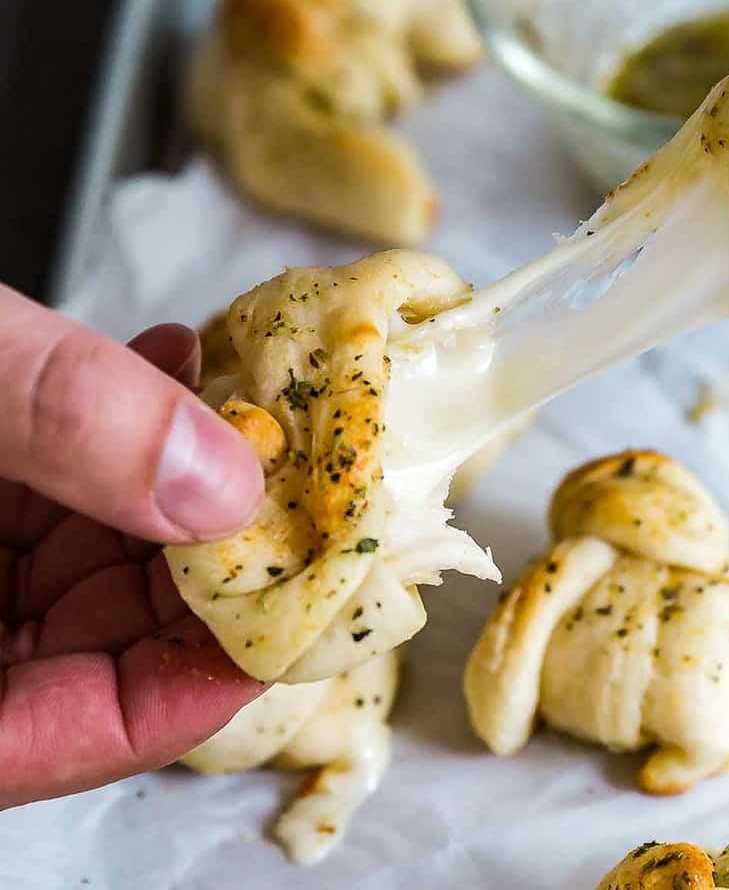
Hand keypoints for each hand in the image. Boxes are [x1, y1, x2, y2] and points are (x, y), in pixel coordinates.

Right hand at [0, 287, 264, 806]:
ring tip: (256, 410)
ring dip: (183, 483)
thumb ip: (52, 421)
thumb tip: (219, 483)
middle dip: (216, 561)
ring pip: (92, 560)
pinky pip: (51, 494)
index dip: (205, 678)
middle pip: (105, 640)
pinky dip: (117, 436)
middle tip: (309, 487)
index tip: (307, 605)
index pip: (81, 731)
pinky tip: (173, 367)